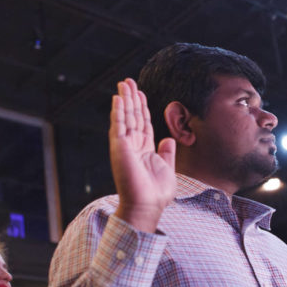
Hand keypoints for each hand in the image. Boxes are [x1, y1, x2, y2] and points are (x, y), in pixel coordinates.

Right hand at [111, 78, 175, 232]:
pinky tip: (118, 98)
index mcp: (144, 150)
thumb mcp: (167, 169)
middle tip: (128, 81)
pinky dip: (118, 111)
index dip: (142, 107)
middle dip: (131, 98)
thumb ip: (167, 153)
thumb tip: (168, 139)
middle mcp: (133, 146)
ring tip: (124, 83)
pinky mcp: (119, 148)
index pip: (142, 123)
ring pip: (125, 117)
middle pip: (132, 116)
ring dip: (124, 99)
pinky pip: (118, 125)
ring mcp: (124, 146)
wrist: (146, 205)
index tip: (140, 93)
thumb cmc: (156, 193)